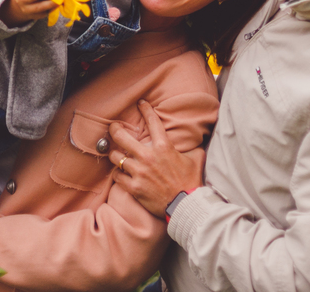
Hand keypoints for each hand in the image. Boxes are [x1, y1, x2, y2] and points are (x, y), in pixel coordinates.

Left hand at [108, 100, 204, 217]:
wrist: (186, 206)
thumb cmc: (191, 182)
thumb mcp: (195, 158)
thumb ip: (191, 147)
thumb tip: (197, 140)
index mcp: (163, 147)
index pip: (153, 122)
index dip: (145, 109)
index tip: (141, 103)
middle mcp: (148, 157)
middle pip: (121, 138)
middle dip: (114, 130)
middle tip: (113, 128)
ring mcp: (139, 172)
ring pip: (116, 158)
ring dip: (115, 156)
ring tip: (116, 155)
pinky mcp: (134, 187)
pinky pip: (117, 177)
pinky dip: (118, 175)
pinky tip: (121, 174)